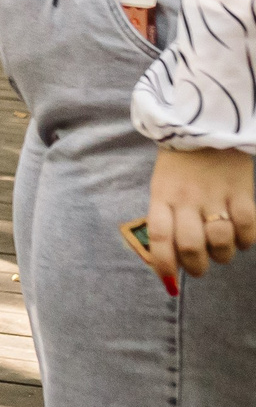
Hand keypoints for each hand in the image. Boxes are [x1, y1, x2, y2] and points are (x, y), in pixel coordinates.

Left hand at [145, 145, 255, 282]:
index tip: (168, 281)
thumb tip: (168, 258)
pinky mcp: (242, 191)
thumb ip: (165, 218)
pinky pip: (247, 226)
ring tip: (221, 252)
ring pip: (220, 239)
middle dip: (195, 266)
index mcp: (162, 196)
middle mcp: (187, 198)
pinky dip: (246, 240)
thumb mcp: (163, 186)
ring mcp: (215, 194)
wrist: (206, 125)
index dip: (162, 263)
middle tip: (198, 270)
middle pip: (191, 244)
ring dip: (222, 255)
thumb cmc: (180, 163)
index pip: (159, 237)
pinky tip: (241, 238)